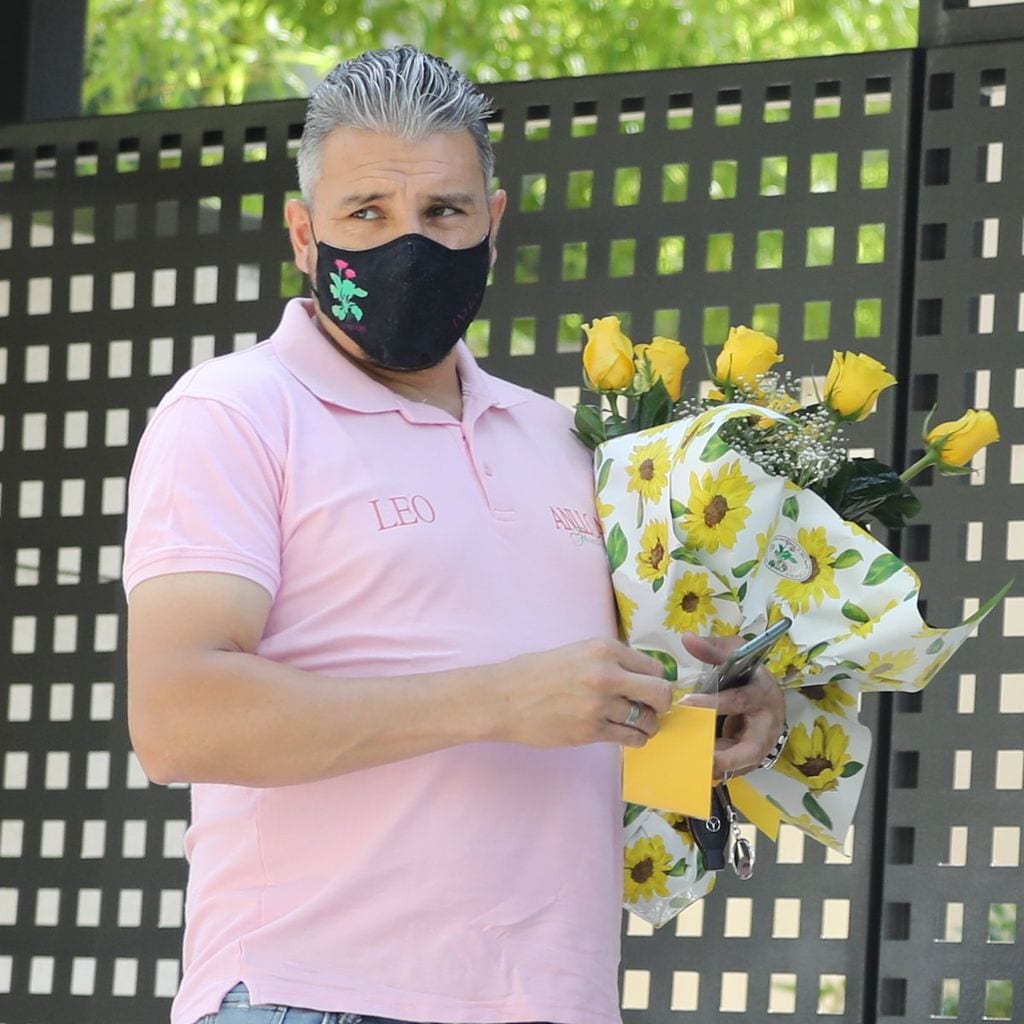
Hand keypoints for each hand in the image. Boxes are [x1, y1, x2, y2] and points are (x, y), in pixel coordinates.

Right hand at [493, 639, 673, 748]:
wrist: (505, 698)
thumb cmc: (537, 673)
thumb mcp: (577, 652)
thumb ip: (609, 660)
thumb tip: (642, 676)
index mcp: (604, 649)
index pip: (653, 667)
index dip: (655, 680)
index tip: (650, 688)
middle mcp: (606, 675)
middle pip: (661, 693)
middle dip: (662, 703)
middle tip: (654, 708)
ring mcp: (599, 705)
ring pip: (647, 720)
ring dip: (648, 725)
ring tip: (638, 724)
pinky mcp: (591, 731)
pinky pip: (630, 738)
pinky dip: (635, 738)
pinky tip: (627, 735)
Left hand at [678, 632, 785, 777]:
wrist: (766, 694)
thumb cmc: (748, 672)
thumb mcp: (736, 653)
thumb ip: (713, 648)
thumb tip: (687, 639)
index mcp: (763, 693)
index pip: (740, 700)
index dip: (714, 703)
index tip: (686, 702)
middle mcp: (767, 723)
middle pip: (752, 748)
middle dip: (725, 756)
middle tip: (697, 756)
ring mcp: (762, 744)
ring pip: (742, 764)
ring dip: (717, 766)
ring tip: (688, 764)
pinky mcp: (752, 758)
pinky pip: (735, 769)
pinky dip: (716, 769)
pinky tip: (693, 767)